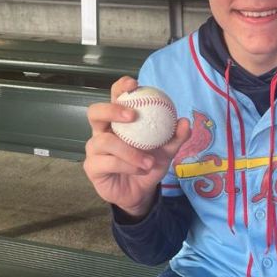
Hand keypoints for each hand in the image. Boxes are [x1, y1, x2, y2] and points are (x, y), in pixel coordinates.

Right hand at [83, 76, 190, 217]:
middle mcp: (101, 131)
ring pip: (105, 142)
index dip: (120, 87)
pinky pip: (108, 162)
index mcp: (117, 121)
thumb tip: (184, 121)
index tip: (135, 84)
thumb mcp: (167, 151)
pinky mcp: (92, 167)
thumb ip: (176, 137)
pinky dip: (128, 165)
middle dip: (112, 110)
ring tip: (149, 161)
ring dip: (130, 151)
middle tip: (132, 115)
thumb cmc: (148, 165)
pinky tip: (141, 169)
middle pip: (95, 112)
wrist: (140, 192)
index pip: (113, 97)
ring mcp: (94, 150)